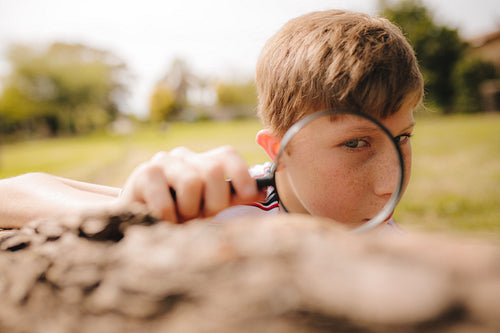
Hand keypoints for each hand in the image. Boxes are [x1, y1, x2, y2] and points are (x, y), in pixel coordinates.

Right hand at [117, 146, 264, 222]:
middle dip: (214, 202)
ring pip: (191, 182)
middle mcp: (185, 157)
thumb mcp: (209, 207)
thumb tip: (262, 191)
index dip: (242, 174)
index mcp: (203, 162)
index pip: (227, 155)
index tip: (248, 196)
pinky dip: (169, 217)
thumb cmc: (180, 215)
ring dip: (189, 210)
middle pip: (214, 170)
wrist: (139, 222)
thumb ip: (233, 198)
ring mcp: (163, 162)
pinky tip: (164, 221)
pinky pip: (166, 198)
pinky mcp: (143, 174)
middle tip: (202, 217)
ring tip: (181, 218)